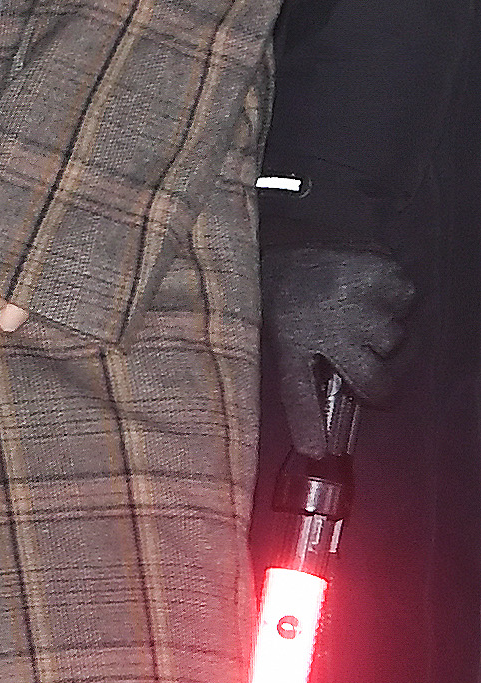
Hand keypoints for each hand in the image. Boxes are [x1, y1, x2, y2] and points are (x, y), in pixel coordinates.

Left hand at [264, 244, 414, 451]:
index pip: (301, 394)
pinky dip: (393, 297)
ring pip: (397, 339)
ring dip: (381, 329)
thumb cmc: (279, 284)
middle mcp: (329, 324)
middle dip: (376, 375)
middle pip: (378, 378)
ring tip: (350, 307)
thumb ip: (301, 376)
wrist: (285, 233)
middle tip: (359, 355)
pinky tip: (364, 286)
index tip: (318, 449)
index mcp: (292, 338)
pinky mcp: (384, 274)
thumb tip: (317, 436)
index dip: (309, 425)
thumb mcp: (276, 331)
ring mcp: (360, 300)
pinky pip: (407, 301)